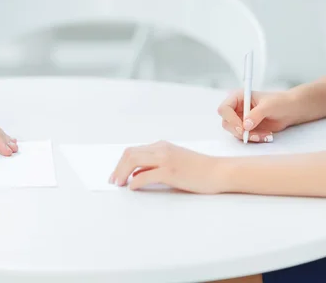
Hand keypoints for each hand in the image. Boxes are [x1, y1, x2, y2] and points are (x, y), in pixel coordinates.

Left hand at [109, 141, 225, 193]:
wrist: (219, 171)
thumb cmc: (198, 169)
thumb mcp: (174, 161)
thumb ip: (155, 165)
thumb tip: (136, 174)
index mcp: (161, 146)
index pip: (133, 151)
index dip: (120, 163)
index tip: (116, 175)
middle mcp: (161, 149)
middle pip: (130, 154)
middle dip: (118, 168)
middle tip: (114, 181)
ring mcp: (166, 159)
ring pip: (134, 161)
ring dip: (123, 173)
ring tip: (120, 184)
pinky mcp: (170, 171)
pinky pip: (145, 175)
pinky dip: (136, 182)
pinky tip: (133, 188)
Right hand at [217, 90, 296, 142]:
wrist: (291, 110)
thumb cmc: (280, 102)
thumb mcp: (268, 106)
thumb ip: (256, 114)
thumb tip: (245, 126)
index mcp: (238, 97)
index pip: (224, 109)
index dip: (230, 119)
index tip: (242, 128)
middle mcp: (236, 108)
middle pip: (226, 122)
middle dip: (238, 131)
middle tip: (251, 135)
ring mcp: (240, 119)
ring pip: (235, 131)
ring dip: (248, 136)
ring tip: (264, 135)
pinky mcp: (246, 128)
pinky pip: (244, 137)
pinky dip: (254, 138)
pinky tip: (266, 136)